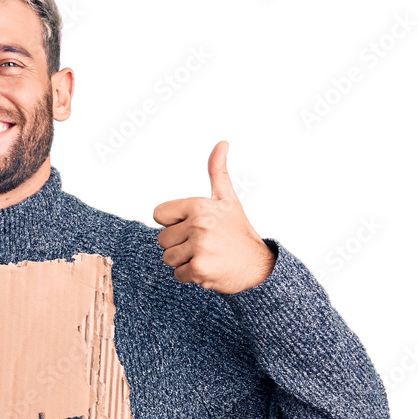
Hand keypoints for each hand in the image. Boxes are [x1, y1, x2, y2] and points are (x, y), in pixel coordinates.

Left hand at [154, 140, 275, 293]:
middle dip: (178, 244)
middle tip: (201, 244)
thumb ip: (218, 172)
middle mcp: (198, 225)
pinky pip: (177, 274)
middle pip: (163, 239)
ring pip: (168, 258)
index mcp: (199, 205)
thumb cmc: (238, 231)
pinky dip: (189, 275)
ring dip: (183, 260)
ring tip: (204, 255)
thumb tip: (222, 143)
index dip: (172, 222)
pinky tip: (207, 267)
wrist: (258, 265)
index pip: (159, 214)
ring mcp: (199, 248)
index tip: (190, 226)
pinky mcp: (199, 269)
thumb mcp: (227, 199)